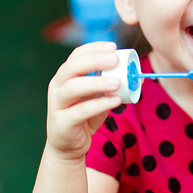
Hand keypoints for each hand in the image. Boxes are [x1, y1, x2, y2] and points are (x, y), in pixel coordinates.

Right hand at [46, 42, 122, 160]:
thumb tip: (136, 75)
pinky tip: (115, 100)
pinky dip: (99, 104)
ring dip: (96, 82)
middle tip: (115, 59)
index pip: (76, 55)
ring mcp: (57, 104)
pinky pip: (80, 111)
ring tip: (117, 82)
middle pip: (72, 67)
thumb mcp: (97, 97)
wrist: (68, 146)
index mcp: (65, 76)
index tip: (113, 46)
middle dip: (94, 60)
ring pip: (72, 87)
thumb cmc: (84, 117)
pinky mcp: (62, 122)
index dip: (94, 48)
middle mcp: (58, 86)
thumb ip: (110, 84)